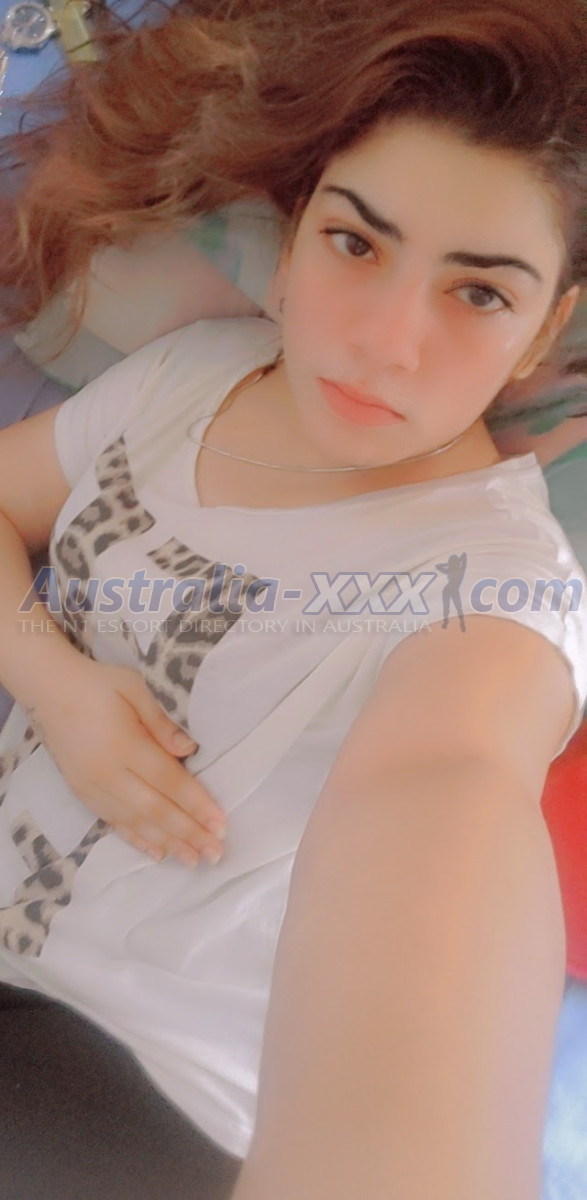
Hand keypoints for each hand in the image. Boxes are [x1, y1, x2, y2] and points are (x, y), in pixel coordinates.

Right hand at [28, 657, 226, 866]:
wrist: (48, 689)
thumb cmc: (98, 684)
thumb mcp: (134, 687)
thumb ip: (162, 721)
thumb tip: (190, 750)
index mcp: (123, 744)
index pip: (168, 781)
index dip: (196, 805)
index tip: (220, 824)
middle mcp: (107, 773)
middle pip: (155, 810)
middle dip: (188, 833)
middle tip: (216, 853)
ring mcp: (92, 787)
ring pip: (136, 822)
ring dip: (167, 843)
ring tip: (193, 860)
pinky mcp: (82, 794)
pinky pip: (114, 823)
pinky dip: (137, 840)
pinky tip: (158, 853)